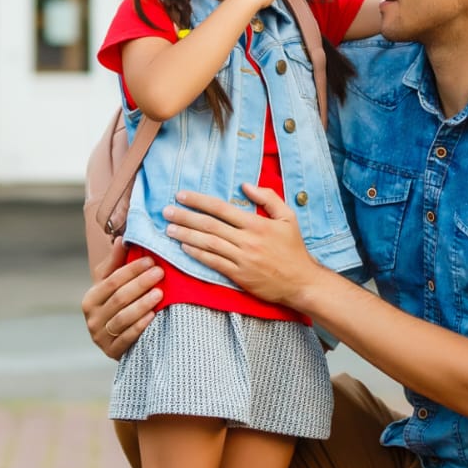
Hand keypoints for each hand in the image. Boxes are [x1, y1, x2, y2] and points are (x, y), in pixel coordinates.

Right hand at [81, 238, 163, 358]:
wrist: (116, 341)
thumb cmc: (117, 306)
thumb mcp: (112, 285)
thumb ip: (116, 263)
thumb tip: (121, 239)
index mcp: (91, 298)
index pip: (112, 281)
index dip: (131, 270)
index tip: (151, 260)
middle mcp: (92, 318)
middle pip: (119, 298)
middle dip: (140, 284)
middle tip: (159, 273)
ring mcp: (100, 337)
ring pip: (123, 318)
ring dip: (142, 304)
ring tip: (160, 293)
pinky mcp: (112, 352)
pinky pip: (127, 337)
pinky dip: (140, 326)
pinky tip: (153, 316)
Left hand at [162, 185, 321, 305]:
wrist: (301, 282)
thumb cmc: (294, 249)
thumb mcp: (288, 217)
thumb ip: (268, 198)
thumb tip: (245, 185)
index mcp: (257, 223)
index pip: (221, 208)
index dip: (199, 201)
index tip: (181, 195)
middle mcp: (247, 240)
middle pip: (210, 225)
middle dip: (185, 217)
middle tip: (166, 211)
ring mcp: (242, 259)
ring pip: (208, 244)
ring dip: (186, 236)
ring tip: (169, 229)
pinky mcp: (239, 276)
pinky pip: (214, 263)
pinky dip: (197, 255)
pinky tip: (184, 248)